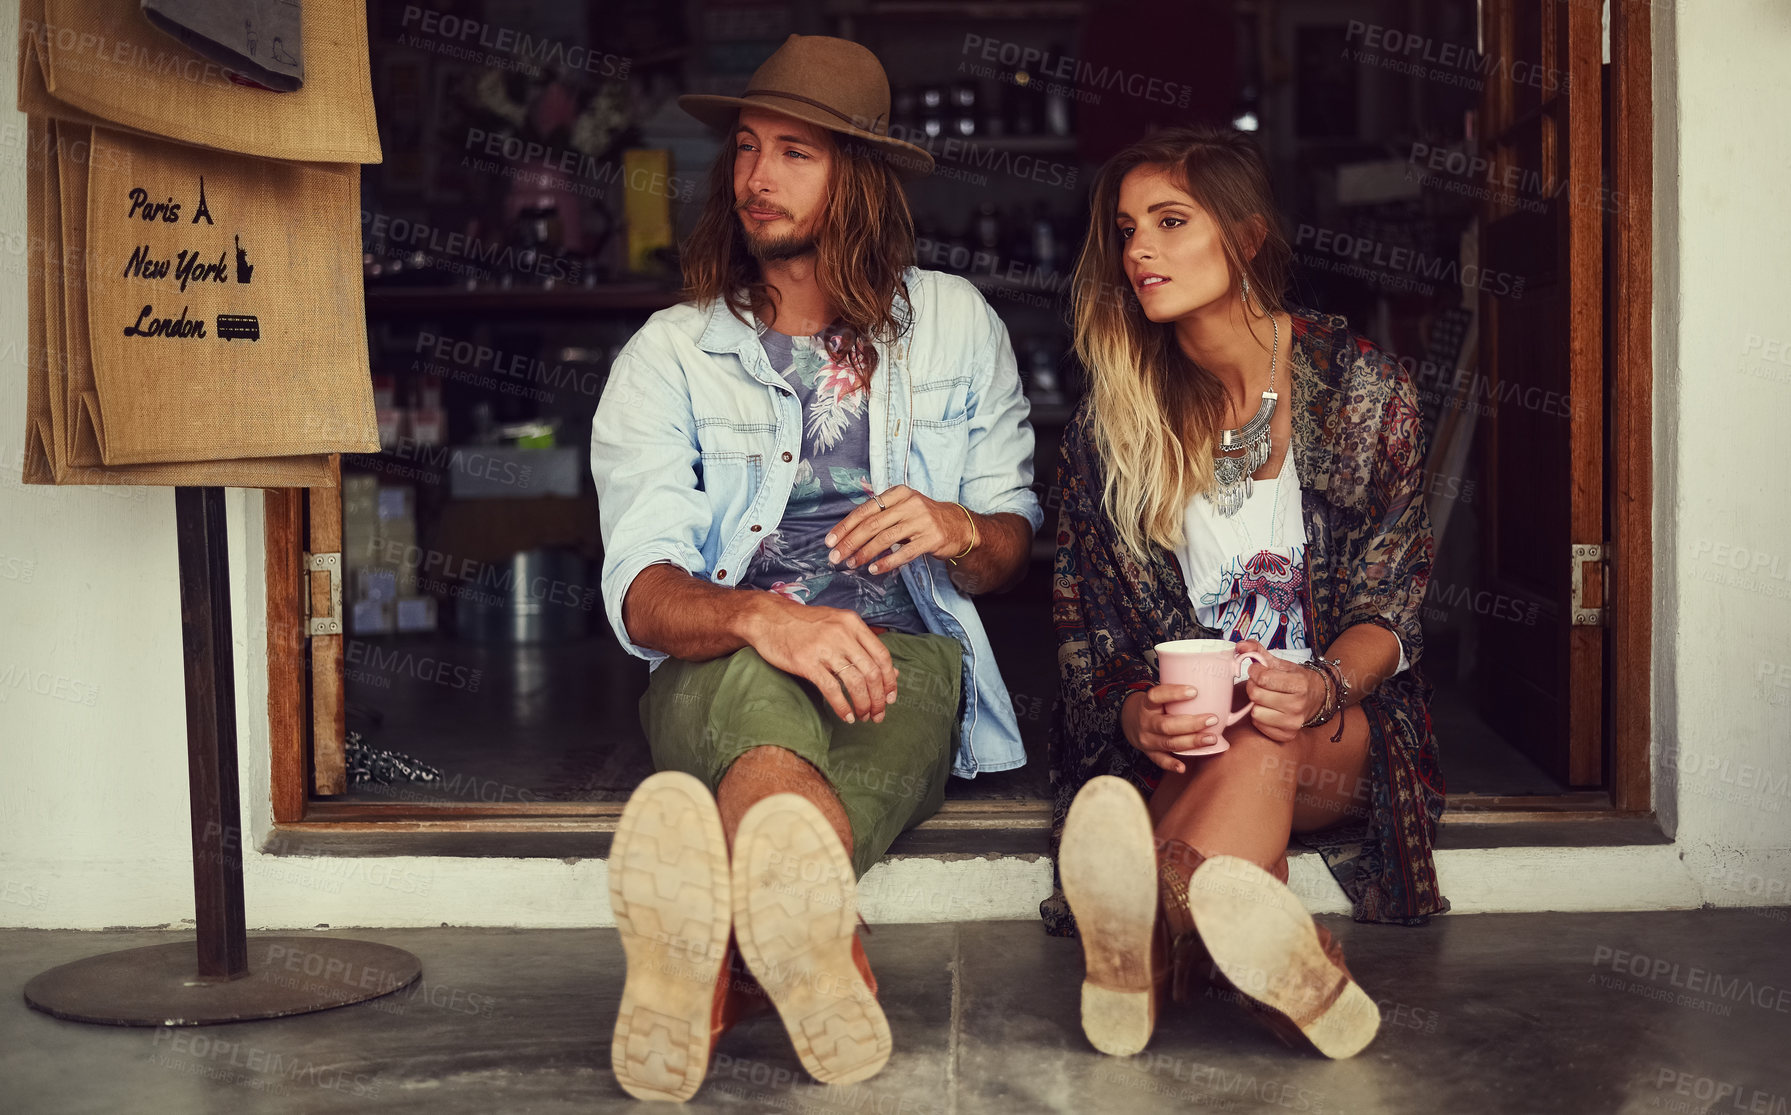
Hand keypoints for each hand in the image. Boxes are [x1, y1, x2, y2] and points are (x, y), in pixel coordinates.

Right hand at [743, 596, 898, 723]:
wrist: (768, 618)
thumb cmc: (805, 624)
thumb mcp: (837, 626)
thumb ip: (863, 646)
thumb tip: (892, 672)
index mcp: (852, 623)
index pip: (882, 656)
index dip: (890, 681)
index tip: (891, 698)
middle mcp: (842, 634)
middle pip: (872, 672)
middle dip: (879, 699)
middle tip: (878, 714)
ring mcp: (824, 648)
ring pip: (855, 683)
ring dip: (863, 705)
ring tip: (863, 717)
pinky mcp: (806, 662)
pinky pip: (832, 690)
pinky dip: (843, 707)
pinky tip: (846, 716)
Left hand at [824, 485, 970, 574]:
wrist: (958, 525)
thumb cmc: (921, 518)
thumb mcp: (901, 507)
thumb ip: (878, 515)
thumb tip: (846, 534)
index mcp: (898, 493)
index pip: (864, 510)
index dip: (845, 527)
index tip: (830, 541)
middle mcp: (909, 504)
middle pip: (872, 525)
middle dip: (850, 542)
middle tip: (835, 557)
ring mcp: (921, 521)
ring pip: (885, 538)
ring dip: (865, 553)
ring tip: (852, 564)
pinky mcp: (931, 539)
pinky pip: (904, 553)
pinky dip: (887, 562)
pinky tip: (874, 570)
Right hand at [1121, 687, 1223, 774]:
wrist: (1130, 722)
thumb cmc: (1153, 707)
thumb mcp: (1159, 696)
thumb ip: (1177, 694)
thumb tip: (1213, 689)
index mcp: (1146, 704)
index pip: (1156, 696)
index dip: (1174, 693)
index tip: (1194, 691)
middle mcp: (1145, 723)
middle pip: (1167, 725)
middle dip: (1191, 723)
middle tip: (1212, 719)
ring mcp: (1147, 740)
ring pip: (1169, 743)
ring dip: (1191, 742)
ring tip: (1212, 738)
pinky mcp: (1150, 753)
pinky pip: (1160, 761)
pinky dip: (1171, 764)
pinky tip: (1183, 767)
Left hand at [1238, 639, 1325, 743]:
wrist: (1316, 698)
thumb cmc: (1295, 679)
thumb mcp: (1280, 662)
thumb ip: (1257, 650)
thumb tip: (1240, 646)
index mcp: (1300, 684)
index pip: (1262, 678)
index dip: (1255, 671)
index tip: (1258, 670)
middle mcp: (1298, 705)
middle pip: (1256, 695)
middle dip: (1254, 686)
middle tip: (1260, 685)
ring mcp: (1293, 722)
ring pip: (1256, 712)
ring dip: (1256, 704)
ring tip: (1266, 698)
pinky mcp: (1287, 735)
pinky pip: (1259, 725)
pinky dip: (1260, 717)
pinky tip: (1269, 710)